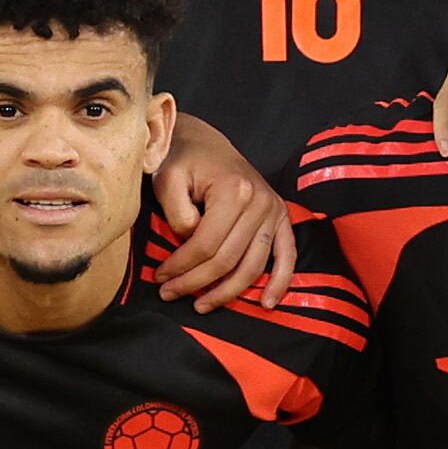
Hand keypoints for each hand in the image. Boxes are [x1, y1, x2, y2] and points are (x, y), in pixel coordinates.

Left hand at [149, 114, 291, 306]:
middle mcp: (260, 202)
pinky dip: (279, 282)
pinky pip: (286, 256)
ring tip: (202, 305)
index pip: (206, 244)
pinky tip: (266, 304)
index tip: (160, 278)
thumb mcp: (168, 179)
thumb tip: (191, 243)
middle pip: (227, 260)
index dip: (181, 267)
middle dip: (196, 283)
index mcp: (234, 190)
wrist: (205, 143)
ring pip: (252, 266)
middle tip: (170, 294)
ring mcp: (274, 211)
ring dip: (228, 293)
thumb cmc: (183, 161)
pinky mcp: (281, 218)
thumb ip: (178, 213)